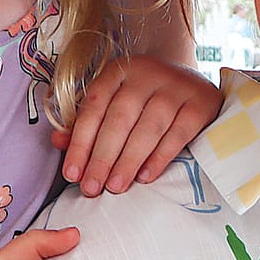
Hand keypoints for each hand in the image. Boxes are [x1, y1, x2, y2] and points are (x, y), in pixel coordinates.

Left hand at [55, 57, 219, 196]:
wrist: (195, 85)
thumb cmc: (147, 99)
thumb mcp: (115, 103)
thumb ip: (88, 122)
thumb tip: (57, 141)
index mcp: (119, 71)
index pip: (94, 106)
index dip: (80, 142)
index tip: (72, 174)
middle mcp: (147, 73)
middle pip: (120, 118)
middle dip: (102, 157)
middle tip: (92, 188)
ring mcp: (176, 86)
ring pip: (148, 128)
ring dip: (129, 161)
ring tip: (115, 187)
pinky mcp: (201, 103)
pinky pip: (178, 134)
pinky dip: (160, 157)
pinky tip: (145, 177)